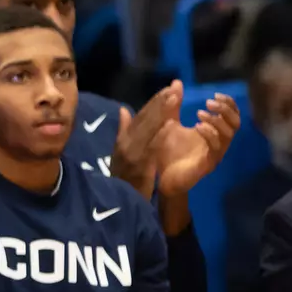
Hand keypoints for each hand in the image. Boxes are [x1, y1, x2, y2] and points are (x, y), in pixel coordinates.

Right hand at [109, 83, 179, 198]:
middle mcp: (125, 144)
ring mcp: (131, 154)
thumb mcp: (120, 153)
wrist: (118, 201)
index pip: (139, 117)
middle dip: (159, 104)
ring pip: (148, 130)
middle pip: (144, 120)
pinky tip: (169, 125)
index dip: (153, 103)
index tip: (167, 90)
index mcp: (122, 140)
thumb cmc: (122, 178)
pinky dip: (159, 135)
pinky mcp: (139, 165)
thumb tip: (124, 110)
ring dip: (161, 114)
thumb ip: (124, 131)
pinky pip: (150, 148)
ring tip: (173, 100)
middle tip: (173, 90)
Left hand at [156, 93, 238, 197]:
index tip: (215, 95)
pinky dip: (209, 134)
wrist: (160, 179)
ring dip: (217, 121)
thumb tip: (176, 82)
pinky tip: (198, 127)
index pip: (231, 114)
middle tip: (209, 103)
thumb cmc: (167, 153)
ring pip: (229, 134)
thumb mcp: (169, 124)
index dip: (228, 103)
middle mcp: (218, 142)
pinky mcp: (208, 164)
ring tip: (200, 114)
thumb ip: (173, 106)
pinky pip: (216, 148)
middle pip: (236, 122)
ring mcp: (215, 154)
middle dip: (226, 109)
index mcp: (213, 132)